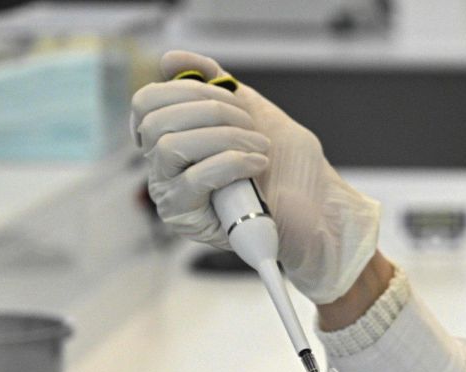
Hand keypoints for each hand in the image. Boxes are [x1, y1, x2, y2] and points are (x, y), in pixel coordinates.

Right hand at [131, 51, 380, 303]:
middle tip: (250, 124)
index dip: (183, 89)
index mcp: (173, 136)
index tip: (224, 94)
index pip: (147, 103)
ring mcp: (171, 194)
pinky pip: (194, 179)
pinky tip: (258, 165)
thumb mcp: (252, 111)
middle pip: (156, 122)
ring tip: (260, 147)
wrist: (319, 208)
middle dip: (210, 112)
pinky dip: (232, 162)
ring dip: (225, 138)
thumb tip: (170, 59)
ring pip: (170, 147)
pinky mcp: (187, 219)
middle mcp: (163, 166)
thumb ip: (214, 83)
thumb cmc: (287, 165)